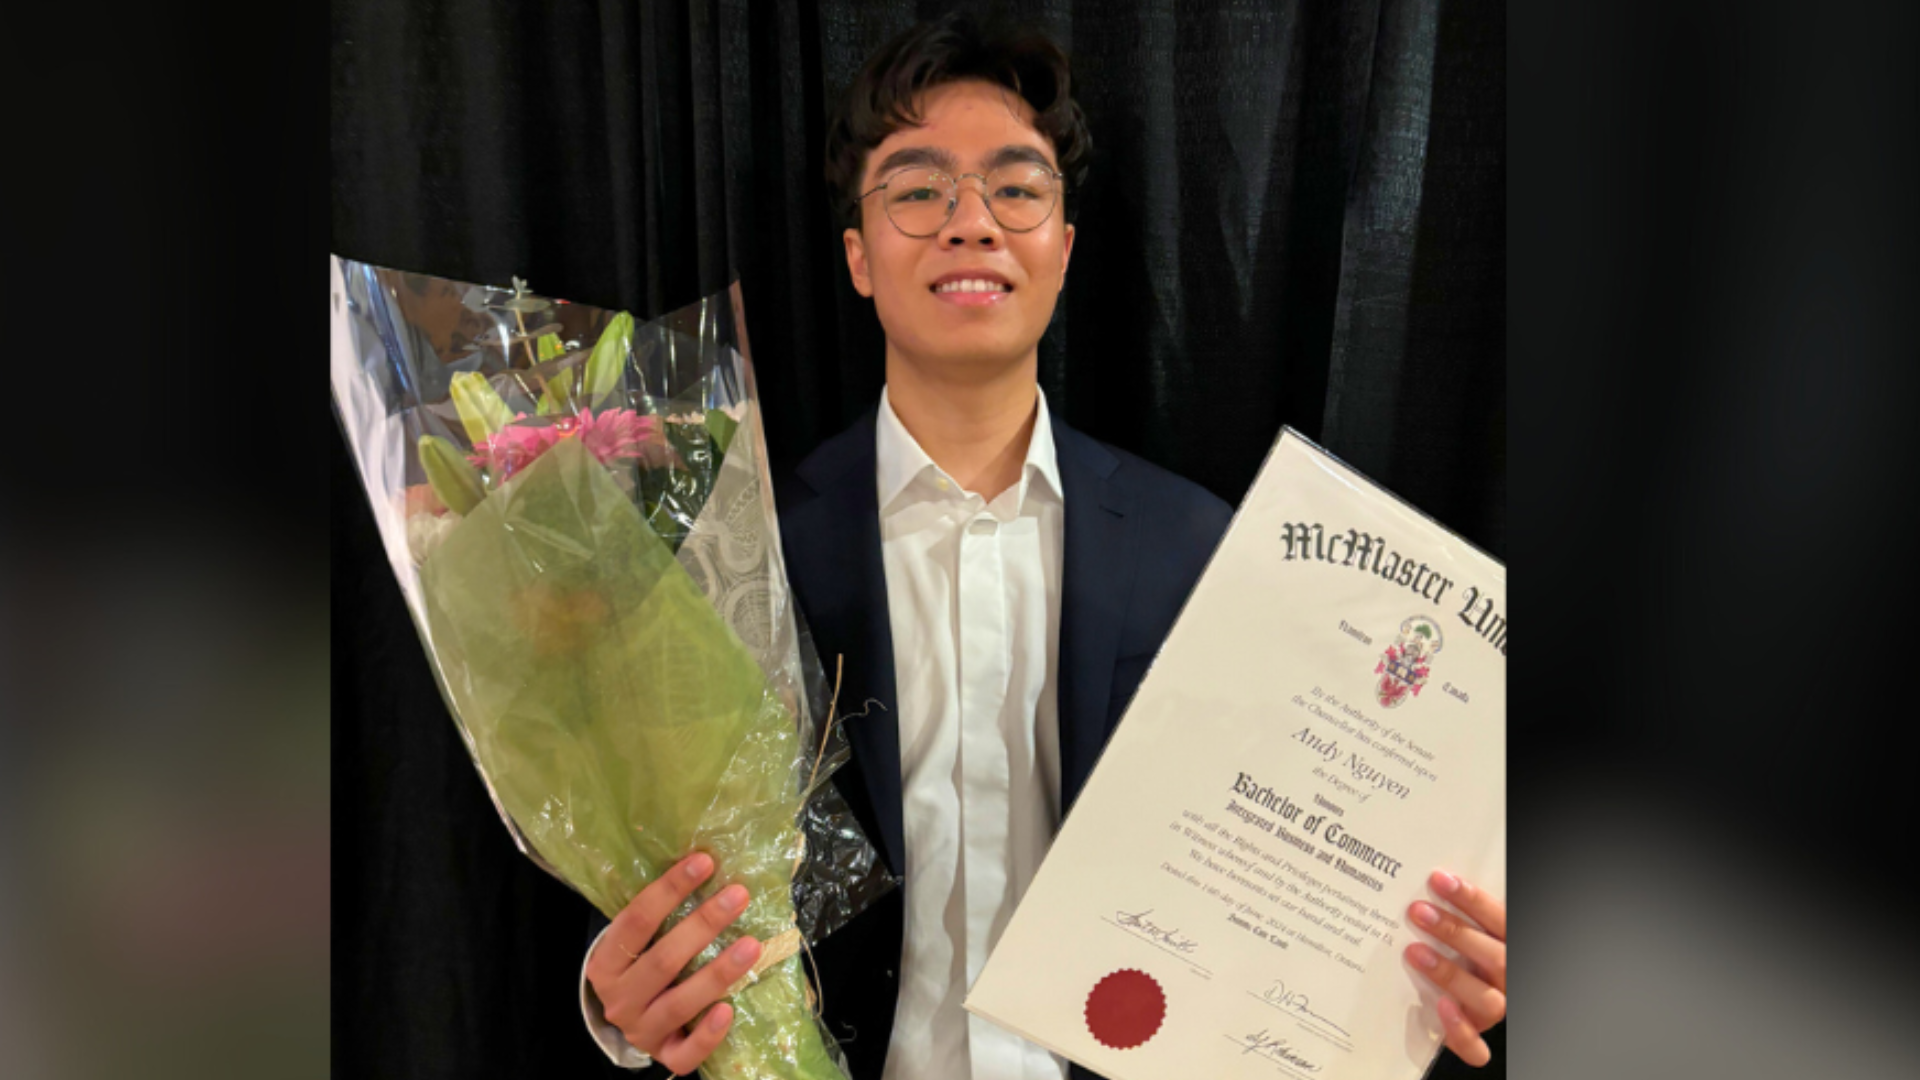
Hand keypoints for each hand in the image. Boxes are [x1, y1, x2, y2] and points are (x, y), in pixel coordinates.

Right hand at [586, 853, 762, 1075]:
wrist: (630, 1019)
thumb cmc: (641, 966)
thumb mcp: (638, 942)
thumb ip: (661, 916)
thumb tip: (708, 865)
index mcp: (606, 963)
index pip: (636, 920)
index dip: (669, 889)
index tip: (705, 862)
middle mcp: (618, 999)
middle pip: (662, 961)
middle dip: (703, 925)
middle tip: (738, 895)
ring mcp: (640, 1031)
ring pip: (678, 1004)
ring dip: (717, 974)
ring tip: (752, 945)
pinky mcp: (664, 1055)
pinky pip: (685, 1053)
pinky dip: (708, 1034)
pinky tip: (729, 1010)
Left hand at [1404, 869, 1505, 1066]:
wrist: (1467, 1000)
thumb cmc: (1465, 954)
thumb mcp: (1468, 933)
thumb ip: (1458, 916)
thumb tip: (1426, 880)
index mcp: (1508, 947)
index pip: (1500, 920)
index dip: (1471, 899)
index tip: (1438, 879)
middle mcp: (1506, 980)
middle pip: (1495, 957)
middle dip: (1455, 931)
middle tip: (1417, 911)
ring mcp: (1494, 1010)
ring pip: (1487, 999)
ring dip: (1450, 974)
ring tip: (1414, 952)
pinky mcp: (1476, 1038)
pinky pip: (1475, 1046)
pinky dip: (1459, 1030)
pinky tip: (1439, 1007)